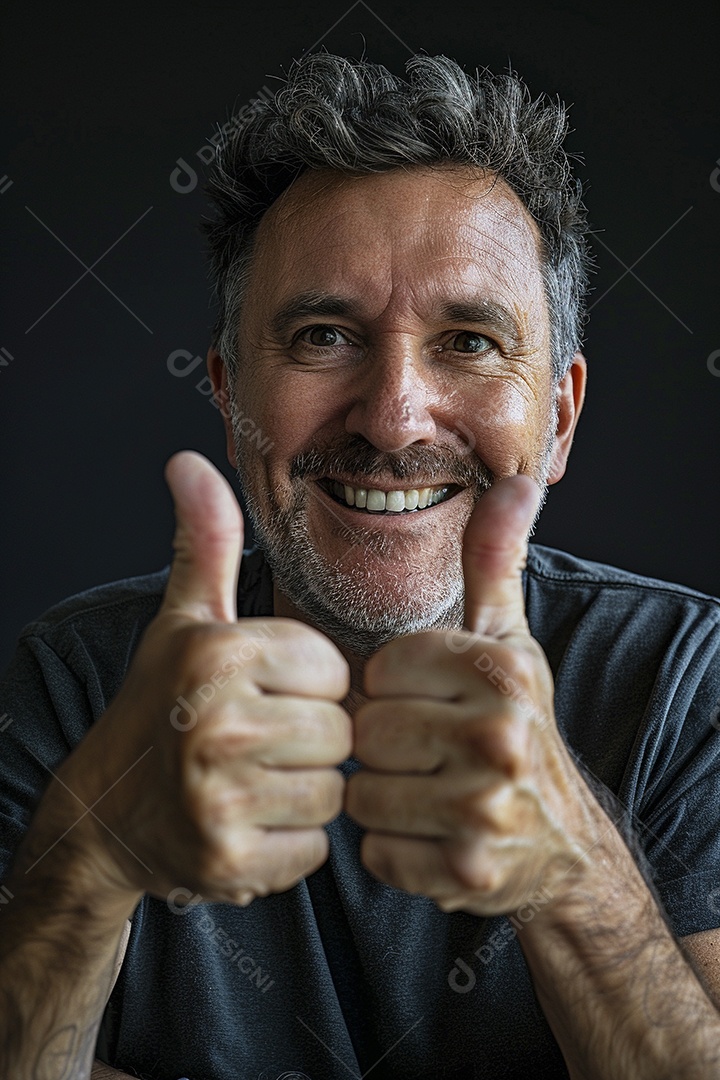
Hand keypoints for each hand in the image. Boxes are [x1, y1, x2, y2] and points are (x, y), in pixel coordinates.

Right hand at [56, 451, 351, 904]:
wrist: (105, 812)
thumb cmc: (160, 704)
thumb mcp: (184, 620)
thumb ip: (203, 542)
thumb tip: (188, 460)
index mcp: (219, 653)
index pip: (334, 670)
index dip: (308, 685)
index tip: (265, 692)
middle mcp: (217, 722)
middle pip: (339, 732)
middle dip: (310, 740)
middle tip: (260, 743)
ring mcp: (221, 798)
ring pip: (334, 791)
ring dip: (304, 791)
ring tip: (256, 780)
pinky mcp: (231, 861)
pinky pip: (315, 847)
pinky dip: (291, 843)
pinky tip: (250, 823)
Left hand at [345, 475, 596, 915]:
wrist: (557, 838)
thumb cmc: (513, 723)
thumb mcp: (507, 638)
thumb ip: (495, 560)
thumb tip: (514, 483)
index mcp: (501, 670)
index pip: (381, 667)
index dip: (392, 687)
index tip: (426, 700)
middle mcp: (501, 737)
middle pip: (367, 731)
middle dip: (384, 744)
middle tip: (425, 752)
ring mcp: (486, 809)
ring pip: (363, 793)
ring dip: (382, 797)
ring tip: (426, 790)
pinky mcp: (466, 871)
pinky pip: (375, 852)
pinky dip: (392, 850)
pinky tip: (429, 835)